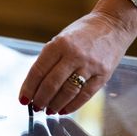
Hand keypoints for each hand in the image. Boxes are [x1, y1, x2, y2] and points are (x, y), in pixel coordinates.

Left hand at [19, 11, 135, 114]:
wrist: (113, 25)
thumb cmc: (83, 33)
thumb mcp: (61, 39)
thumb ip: (50, 59)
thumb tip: (35, 85)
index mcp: (59, 44)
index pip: (38, 71)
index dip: (28, 88)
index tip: (23, 99)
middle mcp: (74, 54)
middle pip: (52, 84)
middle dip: (40, 99)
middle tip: (36, 106)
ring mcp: (90, 65)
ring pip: (68, 91)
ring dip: (55, 104)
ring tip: (48, 110)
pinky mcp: (103, 75)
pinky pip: (85, 95)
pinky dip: (72, 105)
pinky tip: (64, 110)